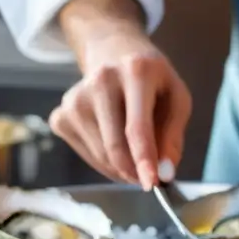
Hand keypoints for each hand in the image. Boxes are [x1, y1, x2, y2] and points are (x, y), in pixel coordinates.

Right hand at [49, 33, 191, 189]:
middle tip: (149, 177)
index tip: (152, 184)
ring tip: (135, 155)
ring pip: (101, 156)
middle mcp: (100, 81)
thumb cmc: (152, 81)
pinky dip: (106, 164)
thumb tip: (165, 172)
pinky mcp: (60, 116)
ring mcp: (74, 100)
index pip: (137, 126)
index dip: (144, 159)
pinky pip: (87, 156)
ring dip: (123, 169)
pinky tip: (115, 143)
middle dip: (135, 171)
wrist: (113, 54)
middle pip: (115, 147)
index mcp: (136, 71)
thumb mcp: (177, 98)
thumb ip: (174, 135)